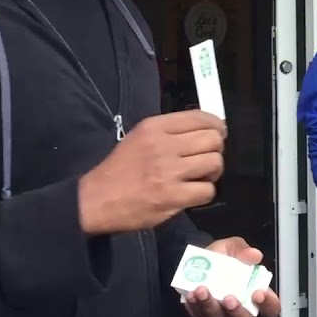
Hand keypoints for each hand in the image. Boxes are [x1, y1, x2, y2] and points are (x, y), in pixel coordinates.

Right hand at [77, 110, 224, 233]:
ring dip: (213, 172)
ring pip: (214, 163)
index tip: (218, 134)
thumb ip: (170, 131)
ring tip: (201, 176)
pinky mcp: (172, 197)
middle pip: (213, 140)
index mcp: (155, 127)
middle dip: (216, 149)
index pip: (200, 117)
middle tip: (207, 158)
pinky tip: (192, 193)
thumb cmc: (121, 168)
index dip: (217, 126)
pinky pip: (207, 191)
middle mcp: (164, 146)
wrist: (97, 199)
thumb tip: (207, 129)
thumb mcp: (140, 137)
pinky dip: (204, 193)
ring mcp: (169, 172)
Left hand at [183, 237, 281, 316]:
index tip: (258, 293)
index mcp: (255, 292)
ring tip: (202, 289)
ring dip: (210, 306)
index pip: (271, 307)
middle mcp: (240, 308)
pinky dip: (195, 305)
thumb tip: (253, 255)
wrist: (197, 260)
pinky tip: (192, 293)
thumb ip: (243, 249)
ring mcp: (221, 314)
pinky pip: (199, 315)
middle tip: (229, 298)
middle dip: (238, 312)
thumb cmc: (221, 257)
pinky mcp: (202, 314)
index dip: (269, 304)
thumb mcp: (233, 247)